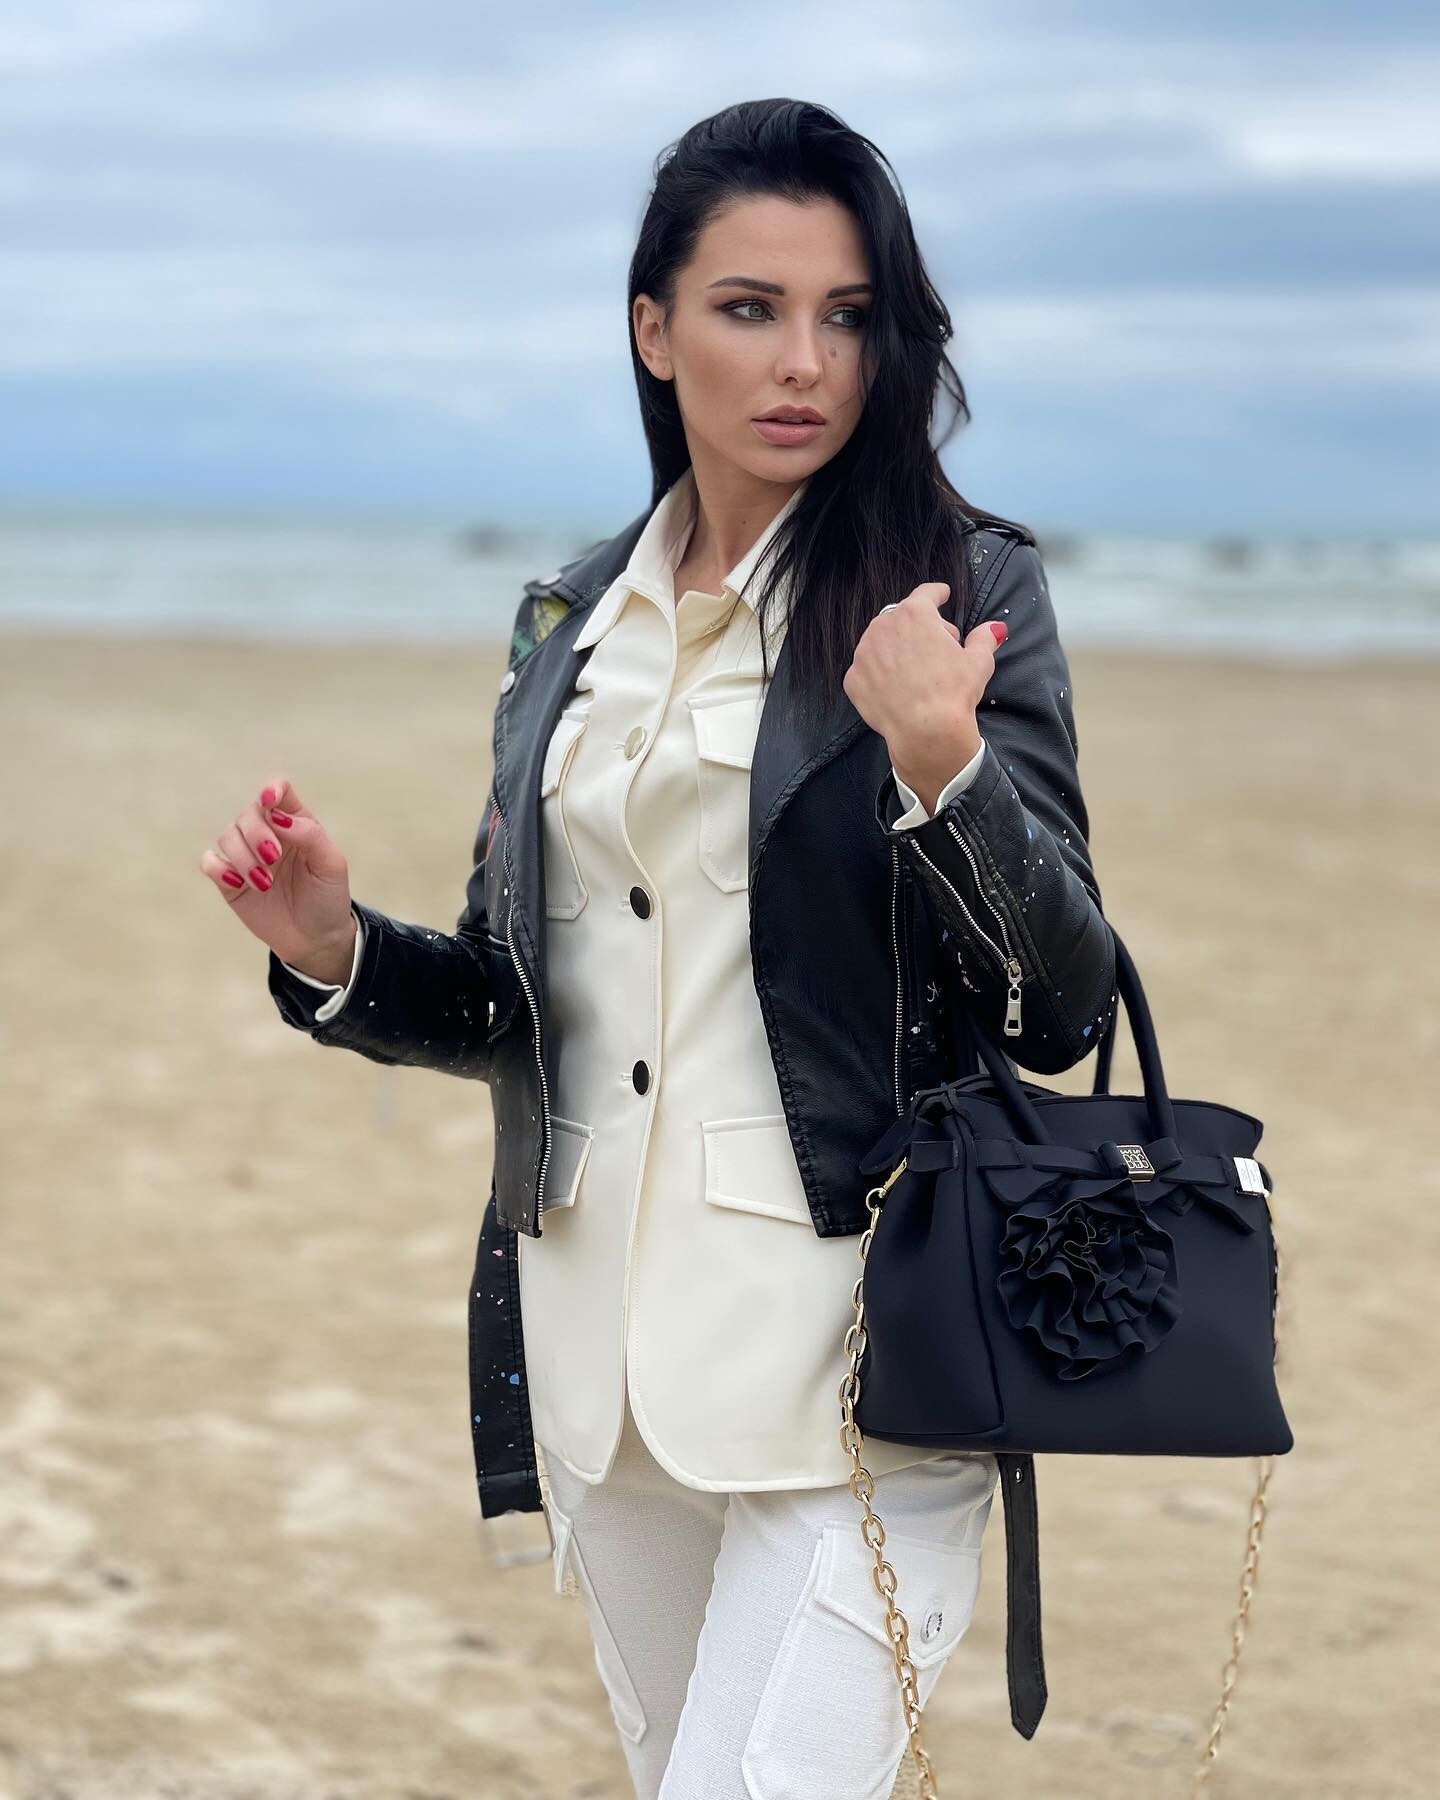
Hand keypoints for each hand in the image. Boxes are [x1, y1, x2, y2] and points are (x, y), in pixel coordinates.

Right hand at [199, 775, 355, 981]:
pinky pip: (210, 861)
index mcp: (296, 823)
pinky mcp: (229, 880)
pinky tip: (239, 884)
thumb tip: (276, 815)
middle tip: (273, 858)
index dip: (271, 791)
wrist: (314, 939)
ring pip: (227, 835)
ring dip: (243, 857)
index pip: (279, 792)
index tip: (269, 803)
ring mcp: (246, 855)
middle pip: (248, 813)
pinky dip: (219, 868)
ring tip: (264, 883)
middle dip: (256, 833)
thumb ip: (309, 834)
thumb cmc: (327, 897)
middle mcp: (268, 833)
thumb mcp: (331, 865)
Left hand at [843, 582, 1006, 813]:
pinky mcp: (853, 679)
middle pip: (903, 619)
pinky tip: (895, 689)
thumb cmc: (954, 692)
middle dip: (920, 629)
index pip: (926, 594)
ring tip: (915, 672)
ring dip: (896, 650)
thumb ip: (984, 638)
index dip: (937, 593)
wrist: (925, 731)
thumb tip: (995, 628)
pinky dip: (879, 675)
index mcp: (914, 615)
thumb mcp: (978, 662)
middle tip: (937, 650)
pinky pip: (867, 670)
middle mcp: (883, 627)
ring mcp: (864, 654)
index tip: (942, 594)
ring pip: (881, 643)